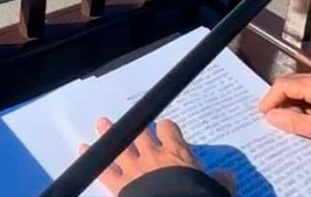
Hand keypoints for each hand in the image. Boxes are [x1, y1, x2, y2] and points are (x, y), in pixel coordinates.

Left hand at [77, 118, 230, 196]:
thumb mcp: (216, 190)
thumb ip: (220, 182)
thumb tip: (228, 177)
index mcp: (177, 154)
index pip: (168, 129)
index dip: (166, 129)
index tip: (165, 130)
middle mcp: (154, 156)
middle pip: (140, 133)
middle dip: (133, 125)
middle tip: (125, 120)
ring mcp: (135, 170)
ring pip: (118, 144)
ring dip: (109, 133)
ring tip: (101, 123)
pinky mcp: (120, 186)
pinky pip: (103, 169)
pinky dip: (91, 158)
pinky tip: (82, 149)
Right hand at [257, 69, 310, 147]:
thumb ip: (292, 121)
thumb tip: (270, 116)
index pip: (285, 85)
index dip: (271, 98)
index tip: (263, 113)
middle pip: (292, 82)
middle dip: (279, 98)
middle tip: (271, 116)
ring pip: (302, 86)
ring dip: (291, 100)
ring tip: (286, 118)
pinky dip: (303, 101)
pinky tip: (301, 114)